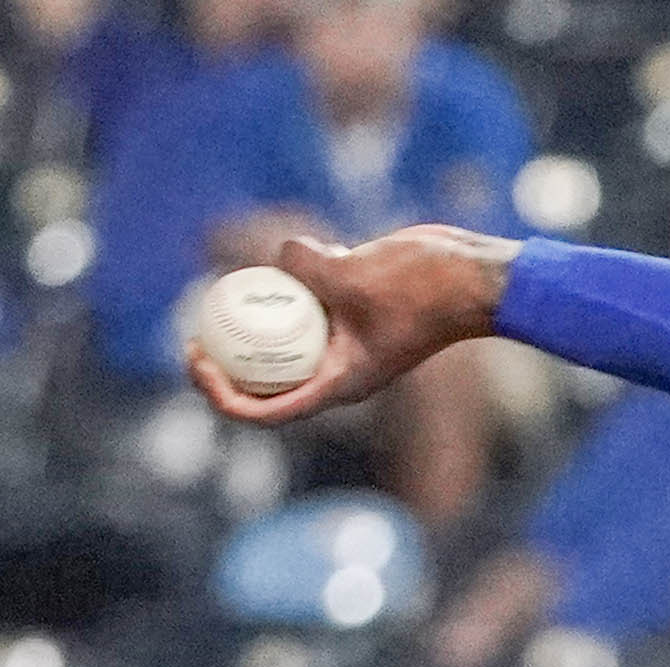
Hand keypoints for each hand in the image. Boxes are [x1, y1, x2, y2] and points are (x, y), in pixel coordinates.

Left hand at [184, 223, 519, 427]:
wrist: (475, 276)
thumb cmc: (426, 288)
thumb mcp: (356, 274)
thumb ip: (307, 264)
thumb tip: (277, 256)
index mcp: (337, 384)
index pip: (265, 411)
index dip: (221, 395)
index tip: (198, 360)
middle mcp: (339, 372)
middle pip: (268, 384)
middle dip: (227, 364)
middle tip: (194, 332)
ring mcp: (348, 345)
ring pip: (289, 343)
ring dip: (263, 320)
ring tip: (234, 290)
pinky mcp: (357, 316)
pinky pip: (314, 308)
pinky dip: (299, 286)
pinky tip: (297, 254)